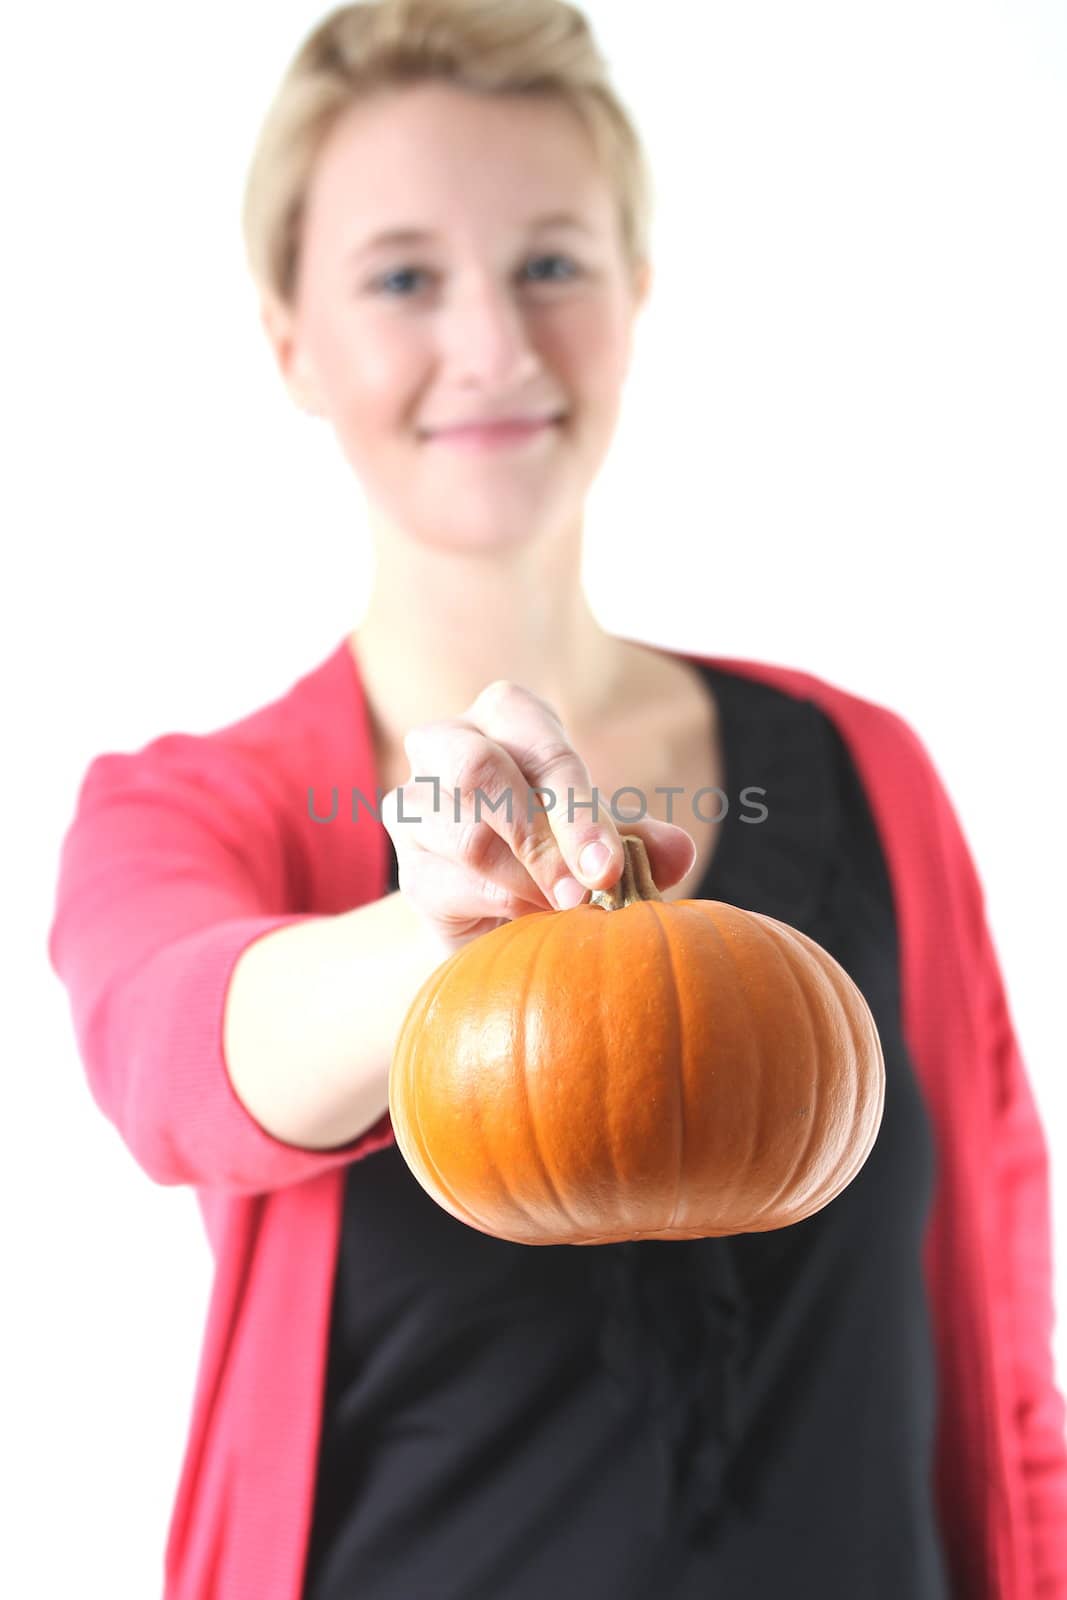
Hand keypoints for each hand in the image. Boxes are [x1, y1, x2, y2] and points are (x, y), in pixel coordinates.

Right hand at [381, 678, 697, 952]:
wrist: (507, 916)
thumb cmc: (561, 850)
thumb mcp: (606, 840)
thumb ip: (638, 841)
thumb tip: (677, 850)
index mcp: (505, 715)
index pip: (535, 738)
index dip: (575, 806)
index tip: (609, 868)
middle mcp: (446, 744)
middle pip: (478, 768)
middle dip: (541, 835)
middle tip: (589, 890)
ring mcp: (415, 806)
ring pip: (466, 835)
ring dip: (528, 879)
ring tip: (570, 910)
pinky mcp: (408, 868)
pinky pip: (451, 884)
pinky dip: (503, 906)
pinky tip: (534, 922)